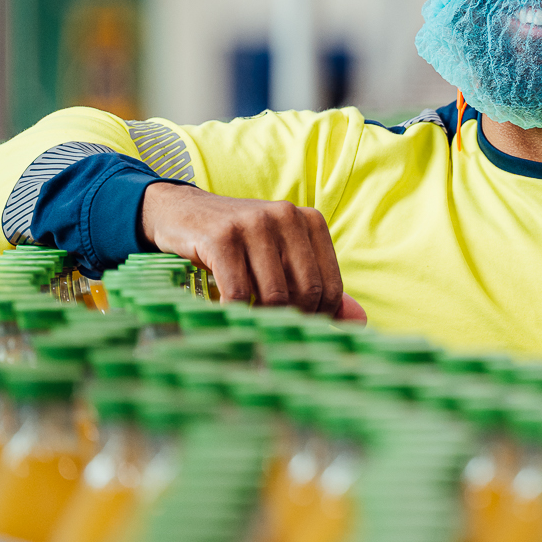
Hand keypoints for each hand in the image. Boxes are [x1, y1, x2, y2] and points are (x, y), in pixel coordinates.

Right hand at [139, 183, 365, 321]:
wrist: (183, 213)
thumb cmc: (241, 243)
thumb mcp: (282, 255)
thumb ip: (317, 285)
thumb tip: (358, 324)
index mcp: (310, 221)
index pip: (330, 286)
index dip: (319, 316)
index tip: (299, 327)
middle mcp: (286, 216)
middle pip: (306, 292)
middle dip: (291, 319)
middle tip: (273, 328)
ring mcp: (254, 223)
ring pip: (274, 295)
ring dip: (261, 317)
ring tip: (249, 317)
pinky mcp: (221, 237)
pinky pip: (238, 292)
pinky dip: (235, 312)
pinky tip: (228, 310)